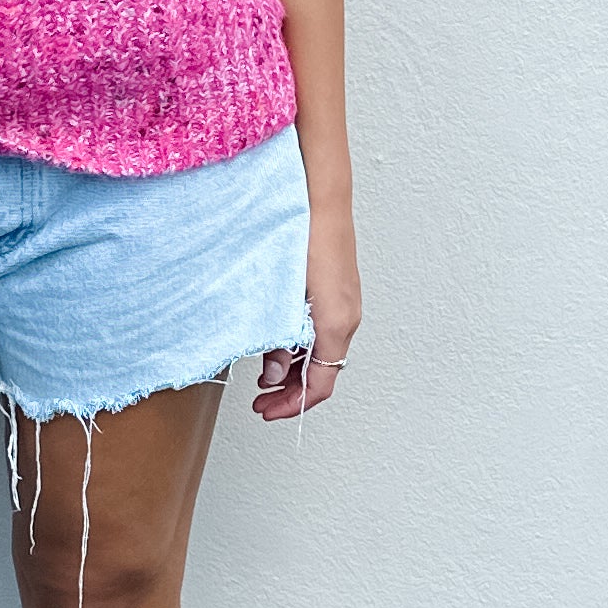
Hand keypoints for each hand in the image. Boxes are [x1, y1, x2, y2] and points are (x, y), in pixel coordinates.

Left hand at [255, 202, 360, 420]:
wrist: (320, 197)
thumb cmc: (303, 237)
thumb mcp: (282, 297)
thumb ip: (277, 340)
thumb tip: (272, 374)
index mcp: (336, 323)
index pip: (319, 385)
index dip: (291, 405)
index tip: (266, 410)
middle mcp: (347, 318)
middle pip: (322, 373)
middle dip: (290, 390)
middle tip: (260, 397)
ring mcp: (345, 305)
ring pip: (322, 353)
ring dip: (294, 368)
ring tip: (264, 370)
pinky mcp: (338, 293)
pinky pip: (323, 332)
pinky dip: (301, 346)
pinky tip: (278, 341)